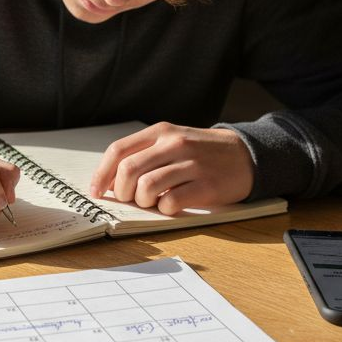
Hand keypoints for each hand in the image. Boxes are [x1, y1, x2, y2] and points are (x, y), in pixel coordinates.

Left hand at [89, 123, 253, 213]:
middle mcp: (174, 144)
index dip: (101, 174)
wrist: (245, 155)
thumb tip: (109, 179)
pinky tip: (171, 205)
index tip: (96, 191)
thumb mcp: (173, 140)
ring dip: (143, 201)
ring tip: (152, 201)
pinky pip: (170, 202)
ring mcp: (191, 164)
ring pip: (146, 187)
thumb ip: (144, 153)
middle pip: (128, 170)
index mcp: (161, 132)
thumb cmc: (201, 152)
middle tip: (129, 199)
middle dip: (121, 191)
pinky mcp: (206, 185)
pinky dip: (164, 209)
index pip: (118, 151)